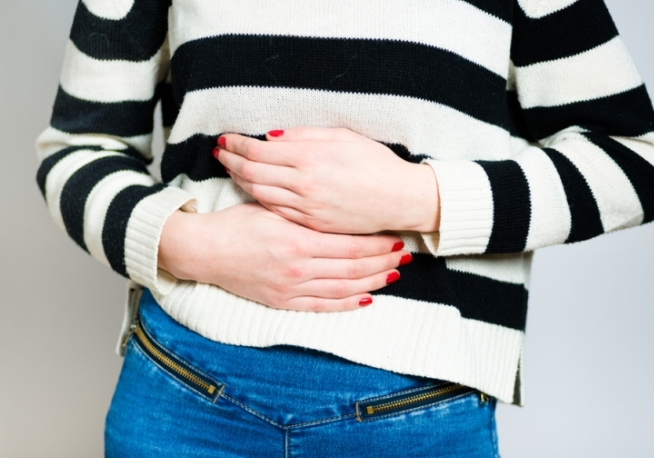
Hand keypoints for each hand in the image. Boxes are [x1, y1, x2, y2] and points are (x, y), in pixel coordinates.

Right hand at [158, 204, 411, 311]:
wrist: (206, 251)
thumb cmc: (237, 223)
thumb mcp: (272, 207)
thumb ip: (304, 210)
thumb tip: (339, 208)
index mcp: (297, 239)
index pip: (350, 245)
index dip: (377, 244)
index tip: (395, 238)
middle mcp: (298, 267)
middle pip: (353, 268)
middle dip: (383, 262)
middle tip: (404, 256)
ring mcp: (291, 288)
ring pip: (343, 289)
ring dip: (372, 282)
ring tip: (393, 275)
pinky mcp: (282, 302)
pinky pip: (322, 306)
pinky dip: (347, 303)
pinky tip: (366, 298)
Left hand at [215, 128, 439, 233]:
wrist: (399, 199)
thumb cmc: (376, 164)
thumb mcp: (344, 137)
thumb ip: (305, 136)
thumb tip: (271, 138)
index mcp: (311, 159)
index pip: (258, 150)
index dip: (236, 143)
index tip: (225, 138)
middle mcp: (304, 185)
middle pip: (252, 172)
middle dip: (230, 160)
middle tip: (219, 152)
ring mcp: (306, 209)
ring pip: (259, 193)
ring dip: (240, 179)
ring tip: (230, 168)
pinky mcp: (311, 225)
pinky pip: (276, 211)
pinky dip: (259, 198)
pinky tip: (253, 189)